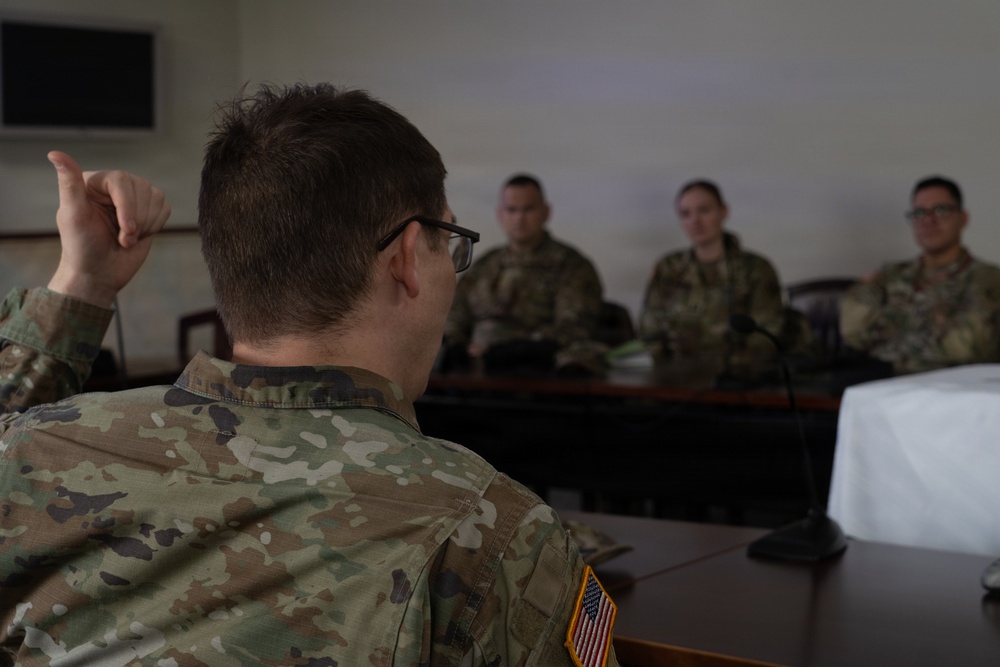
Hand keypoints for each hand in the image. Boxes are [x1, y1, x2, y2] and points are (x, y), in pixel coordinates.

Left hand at [46, 151, 170, 306]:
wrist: (100, 274)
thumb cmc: (82, 247)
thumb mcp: (72, 215)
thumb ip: (68, 184)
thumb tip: (54, 154)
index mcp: (94, 181)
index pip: (122, 180)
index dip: (127, 206)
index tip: (125, 230)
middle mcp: (115, 185)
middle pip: (143, 188)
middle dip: (136, 220)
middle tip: (121, 238)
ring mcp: (134, 198)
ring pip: (156, 198)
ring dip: (146, 224)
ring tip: (126, 238)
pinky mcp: (150, 211)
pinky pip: (165, 208)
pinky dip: (155, 226)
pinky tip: (138, 235)